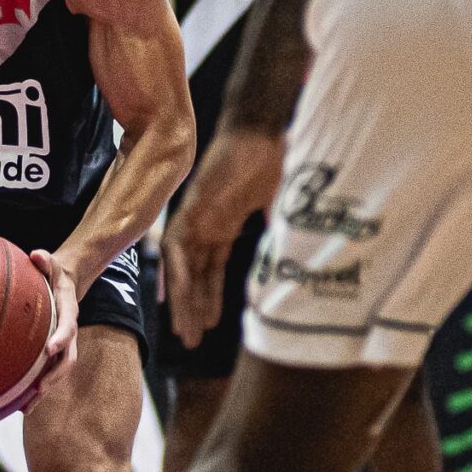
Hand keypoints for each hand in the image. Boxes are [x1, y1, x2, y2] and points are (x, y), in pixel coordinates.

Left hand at [23, 249, 82, 399]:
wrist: (65, 284)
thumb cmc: (53, 273)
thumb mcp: (50, 262)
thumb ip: (45, 259)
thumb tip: (36, 254)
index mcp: (68, 312)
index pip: (68, 327)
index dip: (61, 338)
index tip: (50, 349)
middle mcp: (68, 333)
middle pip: (67, 359)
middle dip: (55, 375)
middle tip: (40, 387)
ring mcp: (62, 345)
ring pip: (57, 372)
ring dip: (44, 390)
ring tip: (26, 407)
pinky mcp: (51, 353)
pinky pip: (46, 373)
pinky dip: (34, 390)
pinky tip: (17, 405)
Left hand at [166, 126, 283, 340]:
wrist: (260, 130)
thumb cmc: (274, 160)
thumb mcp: (280, 206)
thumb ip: (280, 231)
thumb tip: (295, 260)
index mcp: (223, 223)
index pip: (211, 268)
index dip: (208, 295)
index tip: (208, 322)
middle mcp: (206, 224)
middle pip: (195, 273)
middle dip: (193, 307)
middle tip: (191, 341)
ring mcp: (196, 216)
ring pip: (184, 266)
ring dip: (183, 300)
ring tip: (187, 334)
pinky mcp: (191, 208)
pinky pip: (179, 247)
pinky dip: (178, 273)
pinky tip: (176, 300)